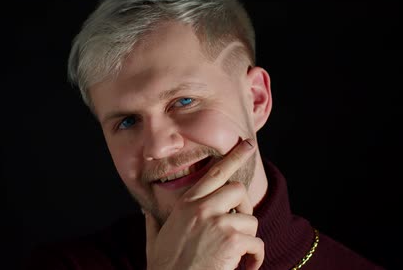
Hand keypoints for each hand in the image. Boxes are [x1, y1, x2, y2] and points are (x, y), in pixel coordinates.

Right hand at [144, 139, 263, 269]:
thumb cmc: (164, 268)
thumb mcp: (154, 240)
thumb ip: (152, 222)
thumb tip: (145, 212)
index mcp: (186, 205)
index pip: (214, 173)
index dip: (233, 157)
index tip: (246, 145)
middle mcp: (201, 208)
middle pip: (238, 189)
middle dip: (245, 206)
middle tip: (241, 224)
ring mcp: (217, 223)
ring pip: (251, 219)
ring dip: (248, 238)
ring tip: (238, 255)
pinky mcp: (231, 240)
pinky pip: (256, 243)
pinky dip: (256, 258)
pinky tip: (247, 267)